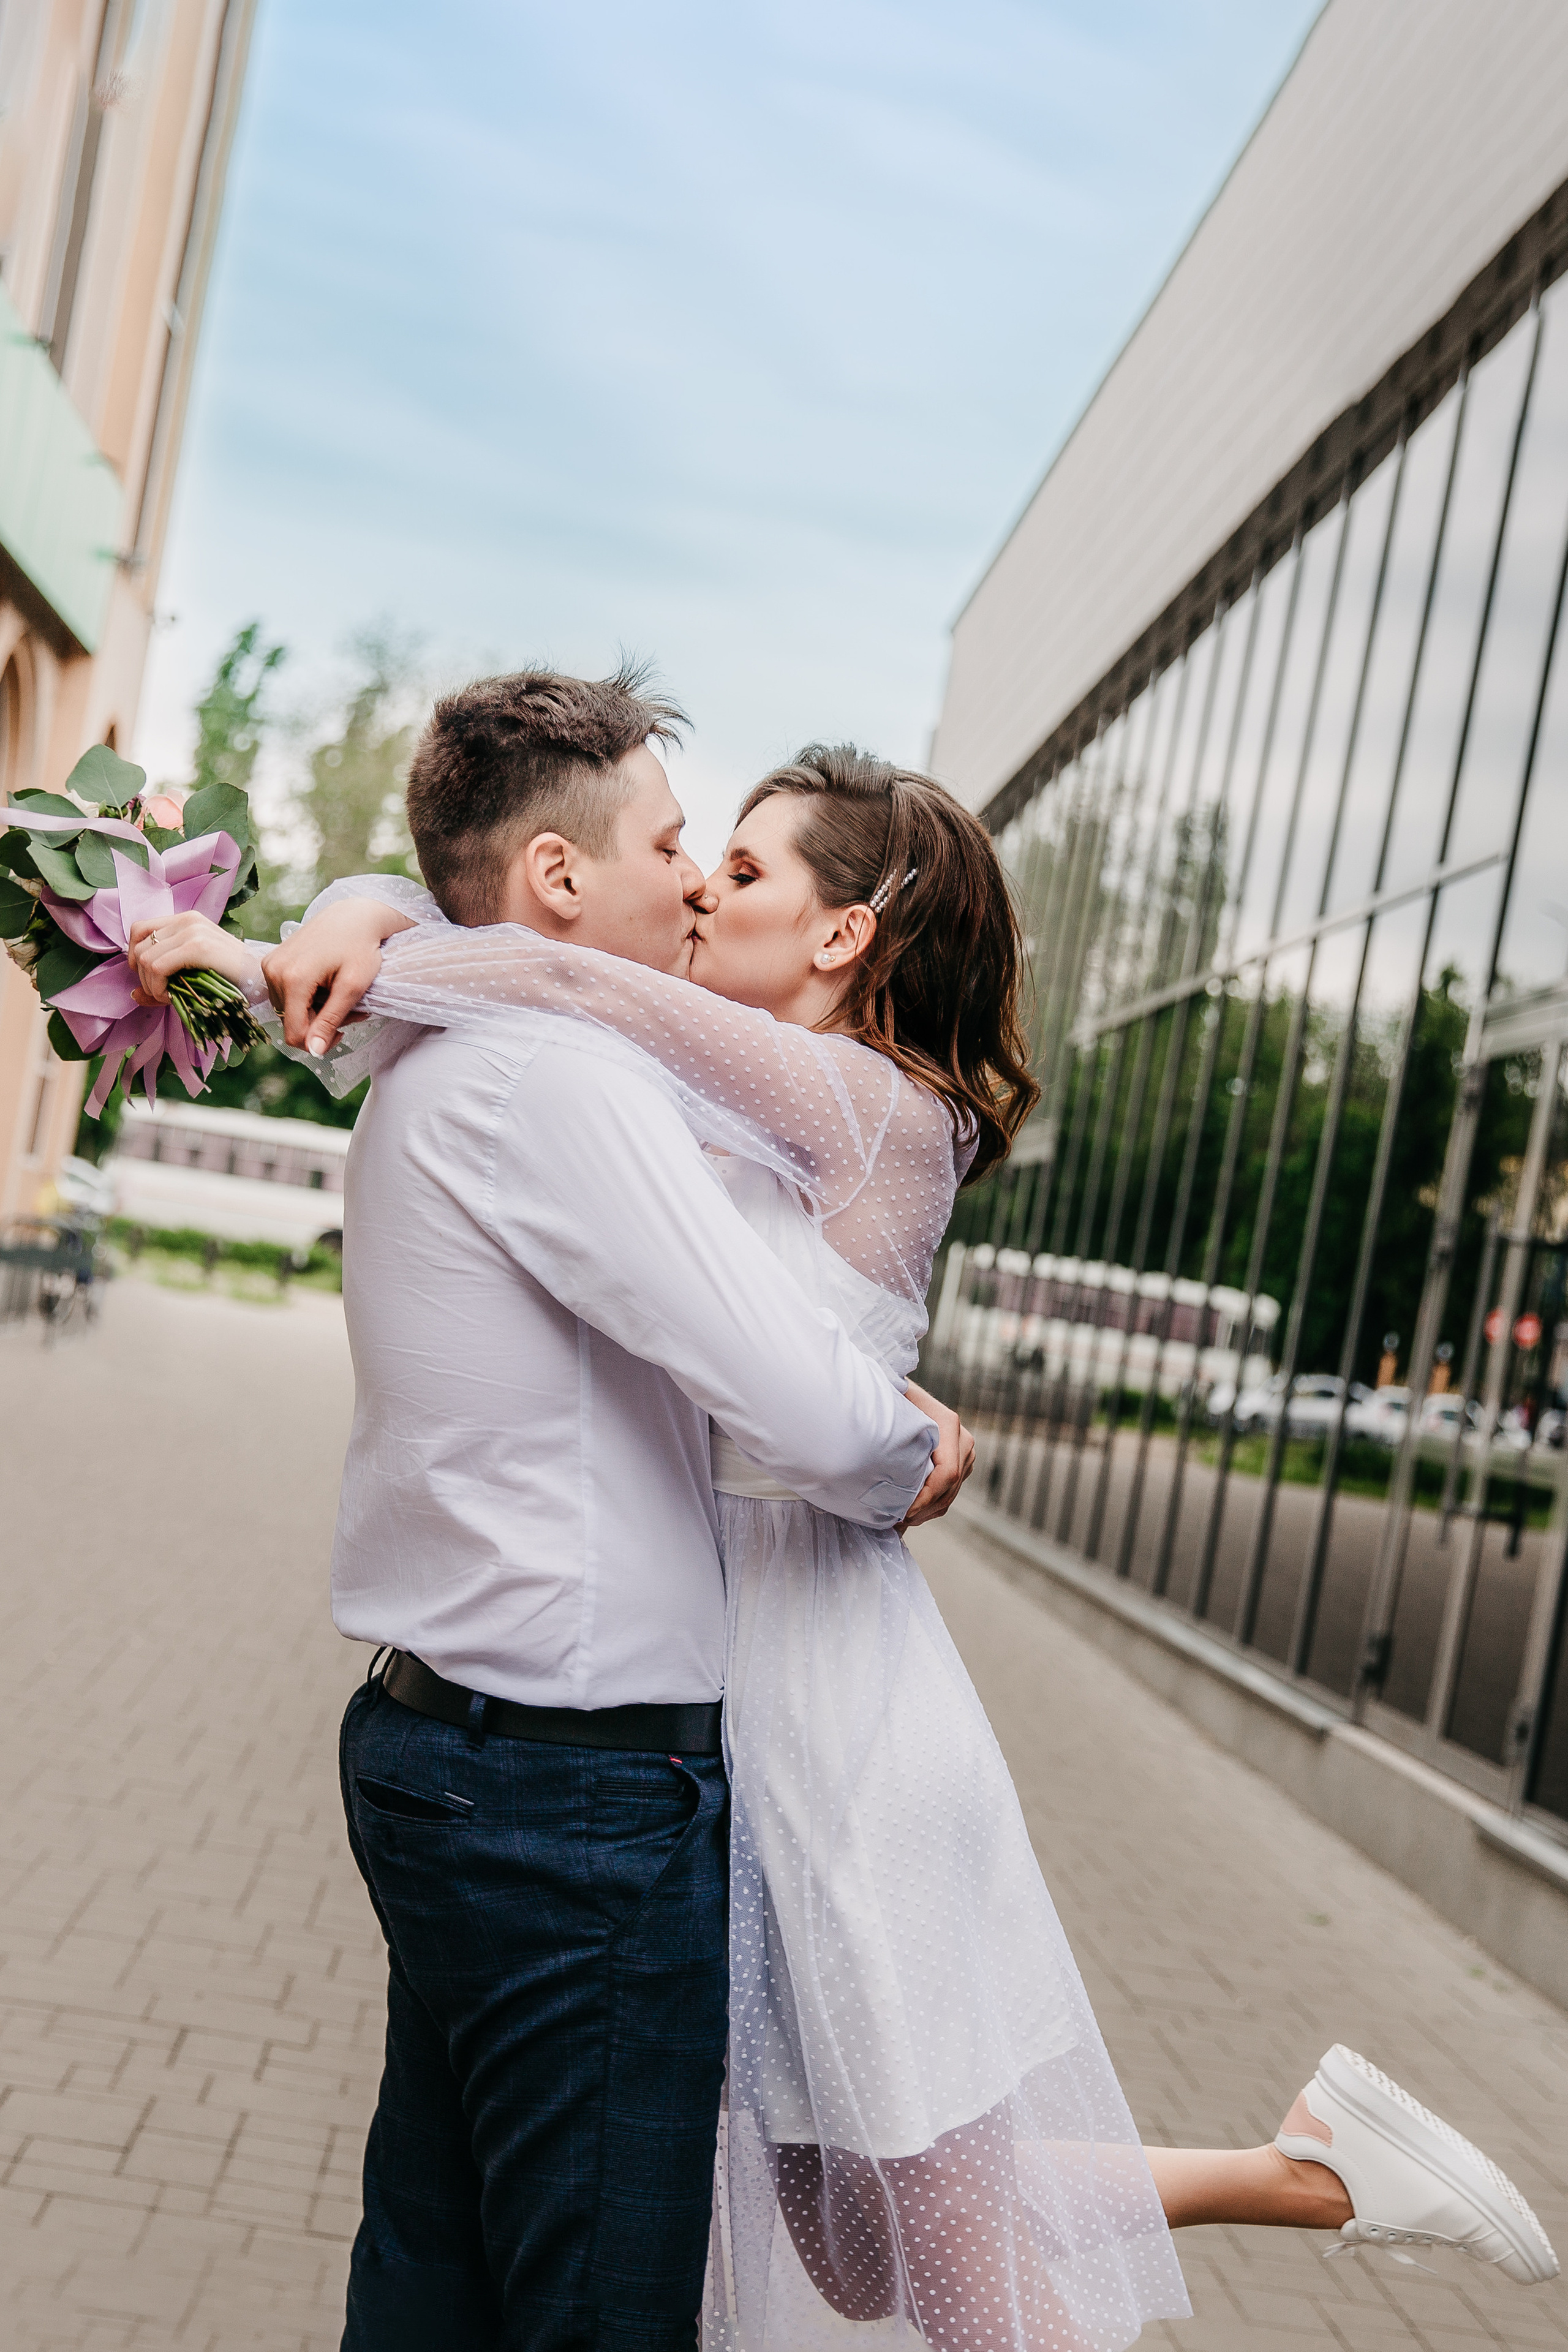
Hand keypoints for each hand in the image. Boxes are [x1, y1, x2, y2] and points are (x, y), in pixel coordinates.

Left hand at [127, 912, 260, 1007]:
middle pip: (140, 947)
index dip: (134, 956)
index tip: (148, 977)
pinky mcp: (198, 947)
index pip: (140, 929)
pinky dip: (158, 987)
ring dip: (151, 985)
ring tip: (171, 996)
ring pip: (145, 959)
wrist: (264, 983)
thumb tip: (134, 994)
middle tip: (162, 993)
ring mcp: (193, 931)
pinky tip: (174, 997)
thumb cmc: (231, 981)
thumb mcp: (194, 972)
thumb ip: (164, 977)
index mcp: (187, 920)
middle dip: (143, 977)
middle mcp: (188, 919)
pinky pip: (158, 968)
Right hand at [261, 900, 408, 1053]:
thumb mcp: (352, 987)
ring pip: (288, 1011)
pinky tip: (324, 985)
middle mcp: (273, 971)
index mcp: (293, 979)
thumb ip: (331, 1020)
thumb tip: (315, 1052)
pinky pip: (285, 996)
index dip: (319, 1043)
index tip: (342, 1031)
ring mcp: (269, 965)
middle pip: (291, 1023)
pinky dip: (306, 998)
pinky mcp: (271, 962)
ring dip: (313, 1011)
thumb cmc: (360, 947)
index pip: (295, 1034)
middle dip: (320, 1023)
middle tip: (348, 1009)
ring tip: (337, 994)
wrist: (353, 915)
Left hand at [899, 1381, 975, 1528]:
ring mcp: (964, 1450)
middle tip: (896, 1523)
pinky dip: (931, 1505)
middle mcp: (963, 1439)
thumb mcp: (891, 1410)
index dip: (926, 1499)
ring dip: (927, 1512)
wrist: (897, 1384)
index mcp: (948, 1425)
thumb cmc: (890, 1396)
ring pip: (951, 1493)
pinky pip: (950, 1490)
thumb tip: (884, 1472)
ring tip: (900, 1522)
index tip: (902, 1512)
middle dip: (924, 1510)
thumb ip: (894, 1433)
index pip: (946, 1474)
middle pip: (950, 1488)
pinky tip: (910, 1513)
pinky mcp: (959, 1460)